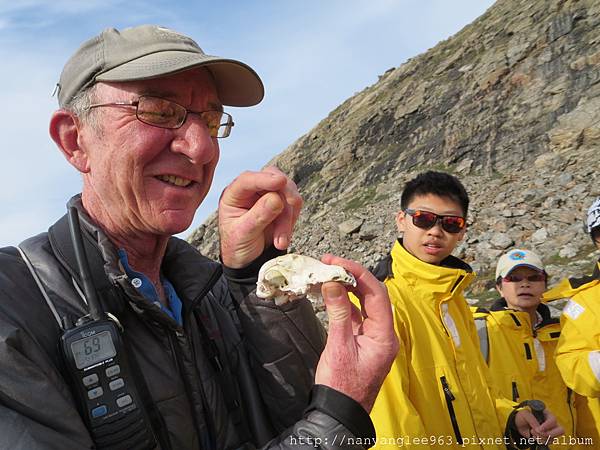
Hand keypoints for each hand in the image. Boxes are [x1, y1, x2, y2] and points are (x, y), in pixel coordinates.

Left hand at [218, 167, 302, 267]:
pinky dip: (291, 222)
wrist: (248, 261)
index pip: (248, 180)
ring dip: (287, 218)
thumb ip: (258, 216)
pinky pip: (293, 206)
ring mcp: (267, 197)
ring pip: (287, 194)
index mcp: (234, 195)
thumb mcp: (244, 233)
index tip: (280, 181)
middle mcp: (251, 192)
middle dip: (285, 193)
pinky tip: (282, 239)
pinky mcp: (281, 206)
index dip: (264, 178)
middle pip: (273, 178)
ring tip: (280, 241)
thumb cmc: (237, 246)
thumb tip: (276, 198)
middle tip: (293, 202)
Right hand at [315, 255, 398, 411]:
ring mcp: (374, 339)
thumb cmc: (341, 386)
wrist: (338, 412)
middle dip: (353, 277)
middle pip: (373, 296)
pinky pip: (357, 315)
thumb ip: (338, 313)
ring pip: (365, 304)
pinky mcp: (363, 342)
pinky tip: (332, 294)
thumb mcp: (338, 347)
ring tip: (330, 274)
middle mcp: (384, 335)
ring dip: (349, 288)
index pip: (377, 294)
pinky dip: (345, 303)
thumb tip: (334, 282)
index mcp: (384, 336)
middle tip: (331, 263)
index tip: (338, 262)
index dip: (358, 273)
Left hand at [515, 408, 563, 443]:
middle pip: (560, 430)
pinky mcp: (547, 437)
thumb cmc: (522, 415)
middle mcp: (551, 422)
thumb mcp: (524, 414)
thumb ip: (532, 419)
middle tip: (538, 432)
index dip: (547, 426)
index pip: (553, 420)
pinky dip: (540, 441)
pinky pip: (548, 442)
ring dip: (541, 437)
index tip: (538, 429)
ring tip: (532, 432)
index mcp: (546, 413)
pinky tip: (534, 436)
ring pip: (553, 438)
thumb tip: (538, 428)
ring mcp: (550, 430)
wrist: (518, 423)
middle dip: (548, 434)